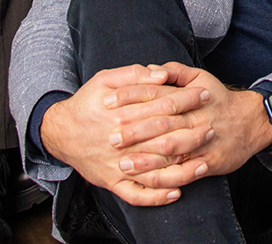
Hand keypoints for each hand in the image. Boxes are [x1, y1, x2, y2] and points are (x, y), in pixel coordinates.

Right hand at [40, 64, 214, 206]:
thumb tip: (162, 74)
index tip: (205, 94)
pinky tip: (177, 192)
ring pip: (154, 171)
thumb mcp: (104, 79)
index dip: (185, 99)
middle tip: (211, 127)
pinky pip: (136, 195)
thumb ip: (134, 75)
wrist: (60, 133)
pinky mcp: (112, 183)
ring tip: (204, 161)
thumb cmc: (85, 103)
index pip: (161, 106)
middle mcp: (120, 142)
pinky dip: (157, 197)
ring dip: (182, 168)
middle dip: (190, 132)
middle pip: (162, 138)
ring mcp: (116, 166)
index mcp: (120, 114)